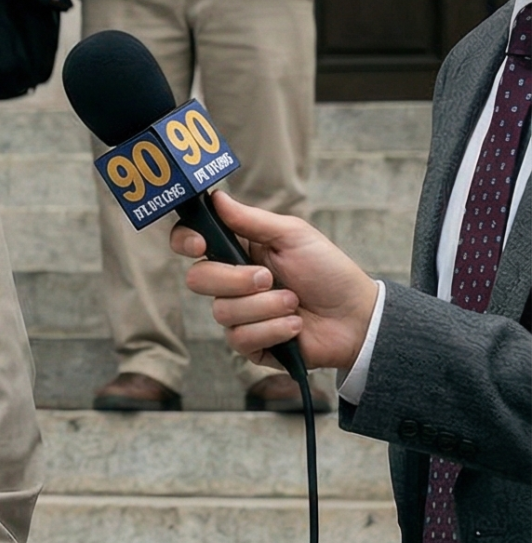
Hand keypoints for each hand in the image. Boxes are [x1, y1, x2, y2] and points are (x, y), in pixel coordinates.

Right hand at [176, 191, 380, 370]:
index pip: (191, 242)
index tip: (200, 245)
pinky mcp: (250, 344)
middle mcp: (231, 283)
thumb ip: (251, 219)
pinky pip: (240, 338)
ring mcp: (238, 315)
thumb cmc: (328, 272)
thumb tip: (216, 197)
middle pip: (197, 279)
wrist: (357, 317)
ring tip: (294, 303)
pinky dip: (273, 329)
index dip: (185, 241)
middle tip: (268, 278)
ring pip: (221, 311)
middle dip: (235, 279)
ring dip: (264, 307)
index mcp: (237, 251)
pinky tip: (294, 326)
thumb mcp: (293, 236)